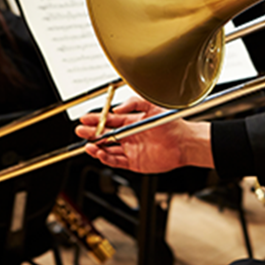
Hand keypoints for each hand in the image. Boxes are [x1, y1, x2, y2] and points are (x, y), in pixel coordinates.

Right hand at [75, 96, 212, 172]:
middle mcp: (130, 135)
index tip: (85, 119)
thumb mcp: (152, 105)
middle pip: (105, 135)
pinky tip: (99, 153)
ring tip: (88, 145)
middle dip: (91, 133)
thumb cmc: (171, 124)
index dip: (96, 120)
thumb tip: (117, 108)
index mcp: (132, 122)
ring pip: (108, 149)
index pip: (109, 121)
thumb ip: (134, 103)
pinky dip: (106, 158)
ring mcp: (131, 149)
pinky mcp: (134, 162)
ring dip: (96, 147)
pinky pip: (116, 161)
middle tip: (80, 131)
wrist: (184, 141)